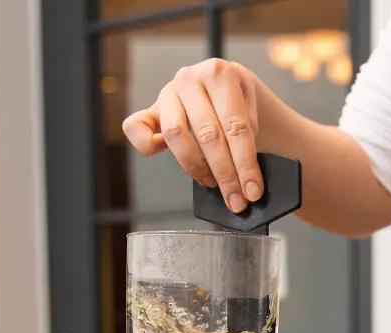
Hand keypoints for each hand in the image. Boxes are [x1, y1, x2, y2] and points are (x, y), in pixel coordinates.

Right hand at [122, 59, 263, 214]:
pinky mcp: (151, 110)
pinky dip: (147, 145)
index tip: (253, 192)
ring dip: (195, 167)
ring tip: (212, 183)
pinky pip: (136, 128)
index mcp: (220, 74)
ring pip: (175, 134)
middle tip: (237, 200)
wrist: (225, 88)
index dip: (246, 164)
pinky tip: (166, 155)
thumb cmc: (238, 105)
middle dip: (226, 174)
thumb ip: (248, 138)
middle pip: (208, 134)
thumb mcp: (253, 111)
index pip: (235, 126)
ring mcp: (168, 92)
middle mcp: (190, 78)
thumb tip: (247, 181)